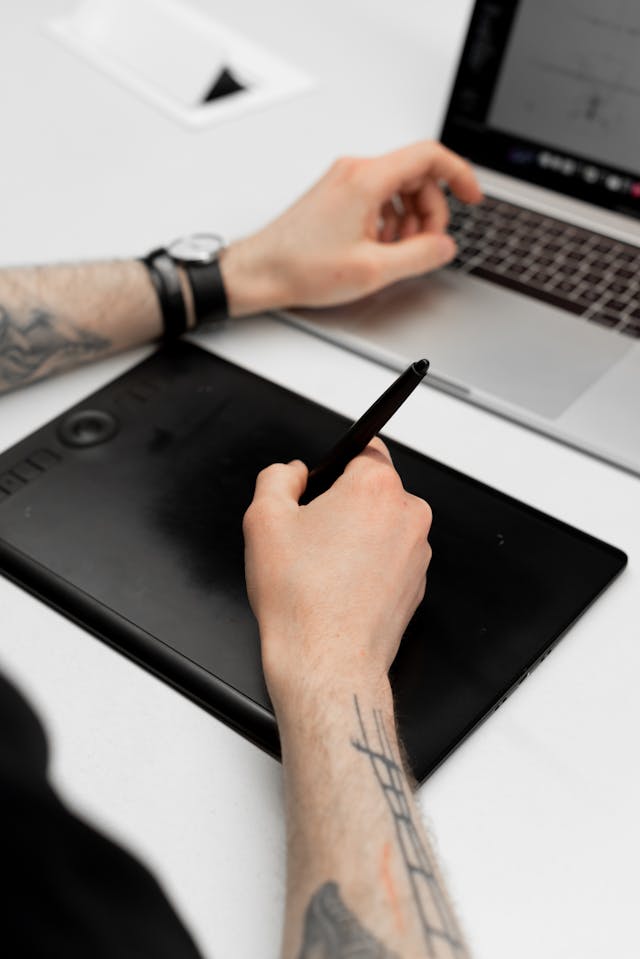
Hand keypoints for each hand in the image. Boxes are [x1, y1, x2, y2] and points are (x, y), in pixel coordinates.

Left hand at [220, 140, 481, 315]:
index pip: (430, 157)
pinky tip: (379, 250)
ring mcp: (344, 182)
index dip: (460, 175)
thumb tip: (445, 247)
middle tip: (426, 245)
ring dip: (409, 220)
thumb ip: (420, 256)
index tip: (472, 198)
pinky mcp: (336, 196)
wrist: (259, 272)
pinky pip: (378, 199)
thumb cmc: (301, 268)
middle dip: (431, 211)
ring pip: (398, 189)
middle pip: (416, 176)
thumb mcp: (373, 270)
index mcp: (366, 179)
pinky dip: (389, 222)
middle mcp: (354, 171)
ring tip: (397, 253)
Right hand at [242, 439, 431, 713]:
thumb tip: (291, 472)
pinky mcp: (417, 585)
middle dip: (341, 505)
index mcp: (376, 487)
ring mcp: (418, 553)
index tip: (317, 485)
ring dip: (354, 539)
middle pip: (372, 490)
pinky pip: (389, 560)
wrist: (327, 662)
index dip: (334, 465)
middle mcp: (408, 514)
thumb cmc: (301, 598)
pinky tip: (337, 589)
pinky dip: (367, 567)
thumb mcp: (264, 519)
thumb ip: (276, 478)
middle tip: (307, 536)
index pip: (364, 448)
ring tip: (319, 569)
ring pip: (380, 527)